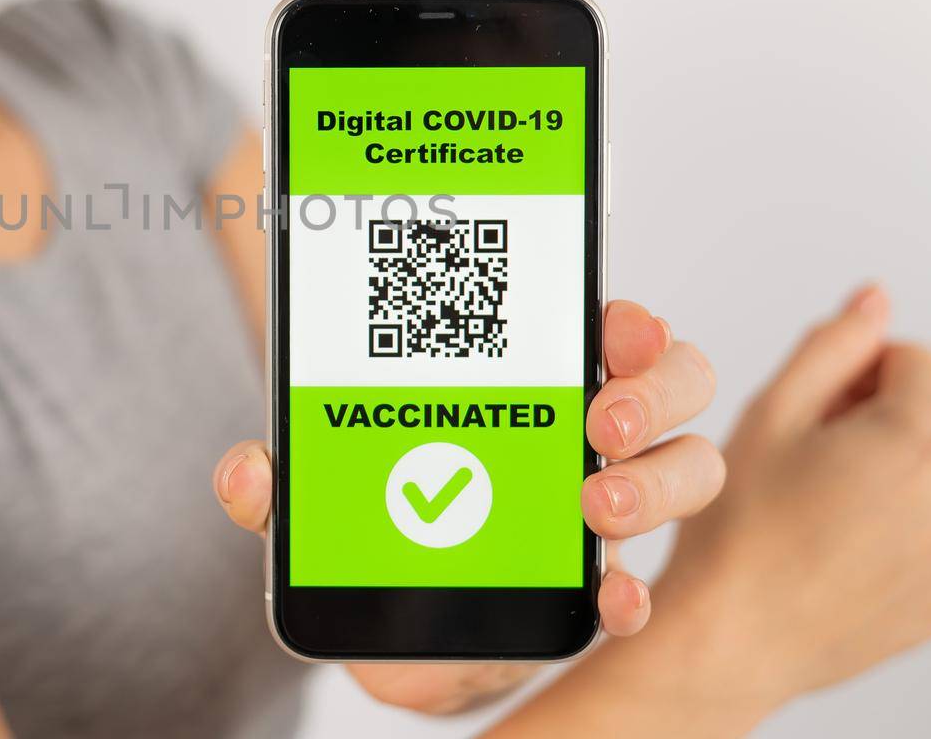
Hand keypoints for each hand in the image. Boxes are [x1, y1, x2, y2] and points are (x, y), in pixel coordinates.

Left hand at [213, 300, 723, 714]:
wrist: (395, 611)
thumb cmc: (379, 513)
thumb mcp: (322, 485)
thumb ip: (286, 479)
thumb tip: (246, 473)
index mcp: (532, 374)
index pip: (603, 324)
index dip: (626, 319)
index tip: (615, 323)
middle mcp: (586, 429)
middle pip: (670, 383)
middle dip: (649, 392)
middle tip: (601, 417)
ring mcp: (603, 501)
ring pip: (684, 468)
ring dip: (656, 481)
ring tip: (599, 504)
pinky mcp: (598, 578)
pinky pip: (641, 581)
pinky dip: (634, 592)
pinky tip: (614, 599)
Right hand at [654, 285, 930, 709]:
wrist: (732, 636)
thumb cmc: (740, 528)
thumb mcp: (772, 410)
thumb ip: (833, 343)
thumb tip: (874, 299)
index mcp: (923, 434)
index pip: (911, 358)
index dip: (851, 372)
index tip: (807, 413)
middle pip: (928, 416)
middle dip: (872, 423)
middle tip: (800, 461)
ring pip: (927, 477)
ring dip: (883, 476)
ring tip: (810, 509)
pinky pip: (924, 537)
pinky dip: (886, 533)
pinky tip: (826, 549)